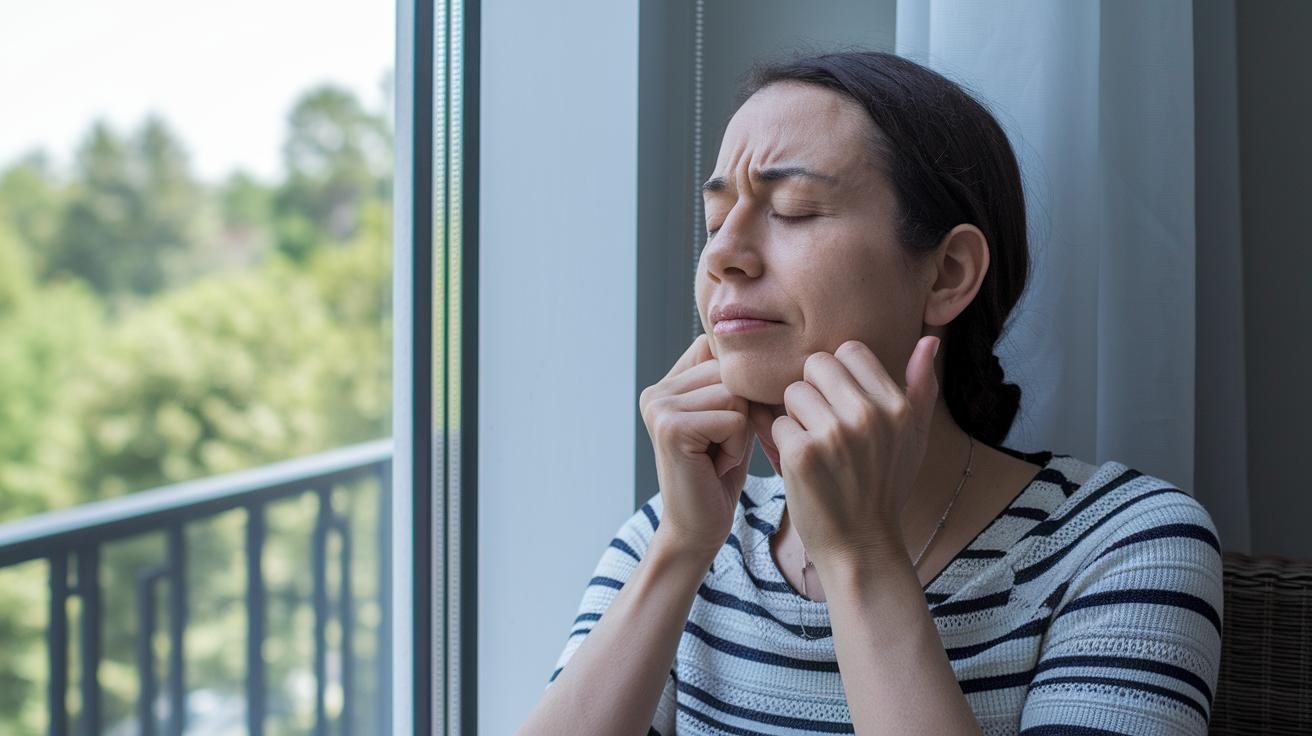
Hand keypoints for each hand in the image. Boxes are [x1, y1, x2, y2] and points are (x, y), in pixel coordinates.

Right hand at [639, 333, 754, 556]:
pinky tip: (716, 465)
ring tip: (718, 456)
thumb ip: (734, 384)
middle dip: (743, 414)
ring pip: (736, 395)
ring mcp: (660, 408)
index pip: (722, 354)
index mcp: (666, 384)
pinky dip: (737, 446)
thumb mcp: (729, 418)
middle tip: (721, 449)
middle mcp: (656, 392)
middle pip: (732, 374)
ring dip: (740, 432)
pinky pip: (734, 419)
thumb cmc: (720, 474)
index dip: (741, 391)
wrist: (697, 529)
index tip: (726, 429)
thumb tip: (771, 351)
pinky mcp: (672, 428)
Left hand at [760, 337, 940, 568]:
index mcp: (897, 407)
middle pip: (816, 365)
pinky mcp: (801, 454)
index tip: (842, 402)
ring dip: (796, 416)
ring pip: (793, 392)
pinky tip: (802, 464)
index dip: (839, 375)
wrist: (860, 544)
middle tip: (824, 424)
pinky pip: (776, 423)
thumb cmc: (885, 487)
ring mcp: (833, 435)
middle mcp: (868, 416)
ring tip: (815, 445)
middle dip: (814, 390)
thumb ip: (921, 387)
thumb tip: (928, 340)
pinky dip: (783, 442)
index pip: (850, 351)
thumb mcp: (915, 438)